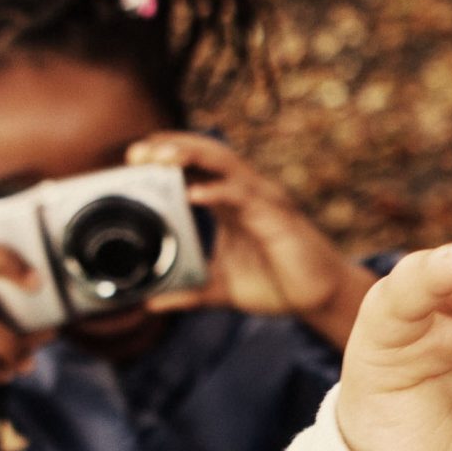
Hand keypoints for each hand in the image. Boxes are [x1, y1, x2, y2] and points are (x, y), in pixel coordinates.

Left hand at [128, 134, 372, 347]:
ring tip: (161, 157)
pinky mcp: (277, 217)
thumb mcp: (220, 289)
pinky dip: (219, 191)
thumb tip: (150, 303)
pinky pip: (245, 196)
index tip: (132, 160)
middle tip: (137, 153)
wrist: (319, 298)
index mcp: (230, 202)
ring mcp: (262, 200)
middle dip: (171, 147)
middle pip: (205, 154)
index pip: (194, 166)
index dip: (165, 156)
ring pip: (225, 164)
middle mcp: (245, 193)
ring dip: (191, 156)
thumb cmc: (276, 284)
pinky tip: (195, 194)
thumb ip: (187, 291)